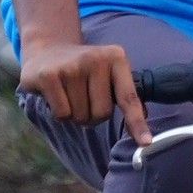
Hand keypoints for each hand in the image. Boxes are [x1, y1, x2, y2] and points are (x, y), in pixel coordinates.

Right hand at [18, 31, 151, 142]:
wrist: (46, 48)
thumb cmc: (83, 69)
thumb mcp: (109, 73)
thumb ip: (126, 97)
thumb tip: (143, 133)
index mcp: (116, 58)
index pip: (129, 98)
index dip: (137, 122)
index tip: (146, 143)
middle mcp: (96, 59)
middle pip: (102, 114)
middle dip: (92, 115)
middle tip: (83, 97)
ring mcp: (71, 66)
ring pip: (80, 116)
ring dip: (74, 113)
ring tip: (68, 93)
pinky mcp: (49, 76)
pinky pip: (62, 114)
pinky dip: (59, 112)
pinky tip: (55, 94)